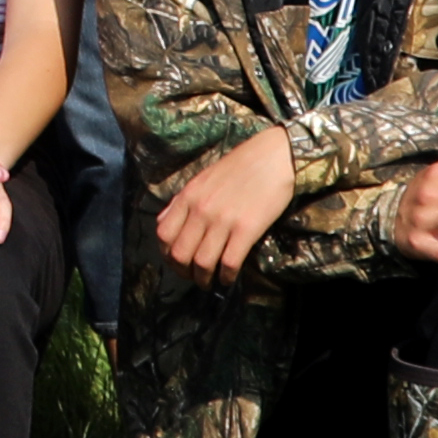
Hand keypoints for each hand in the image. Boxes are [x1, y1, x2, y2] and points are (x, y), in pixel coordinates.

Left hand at [148, 130, 298, 282]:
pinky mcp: (246, 229)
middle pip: (179, 254)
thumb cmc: (240, 167)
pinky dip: (226, 276)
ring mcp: (223, 220)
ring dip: (204, 279)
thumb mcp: (202, 180)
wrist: (274, 156)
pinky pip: (229, 262)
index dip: (167, 255)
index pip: (163, 234)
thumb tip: (166, 224)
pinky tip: (228, 277)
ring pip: (202, 262)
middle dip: (184, 272)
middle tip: (193, 277)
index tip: (177, 263)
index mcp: (188, 196)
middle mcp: (201, 209)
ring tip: (210, 281)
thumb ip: (183, 202)